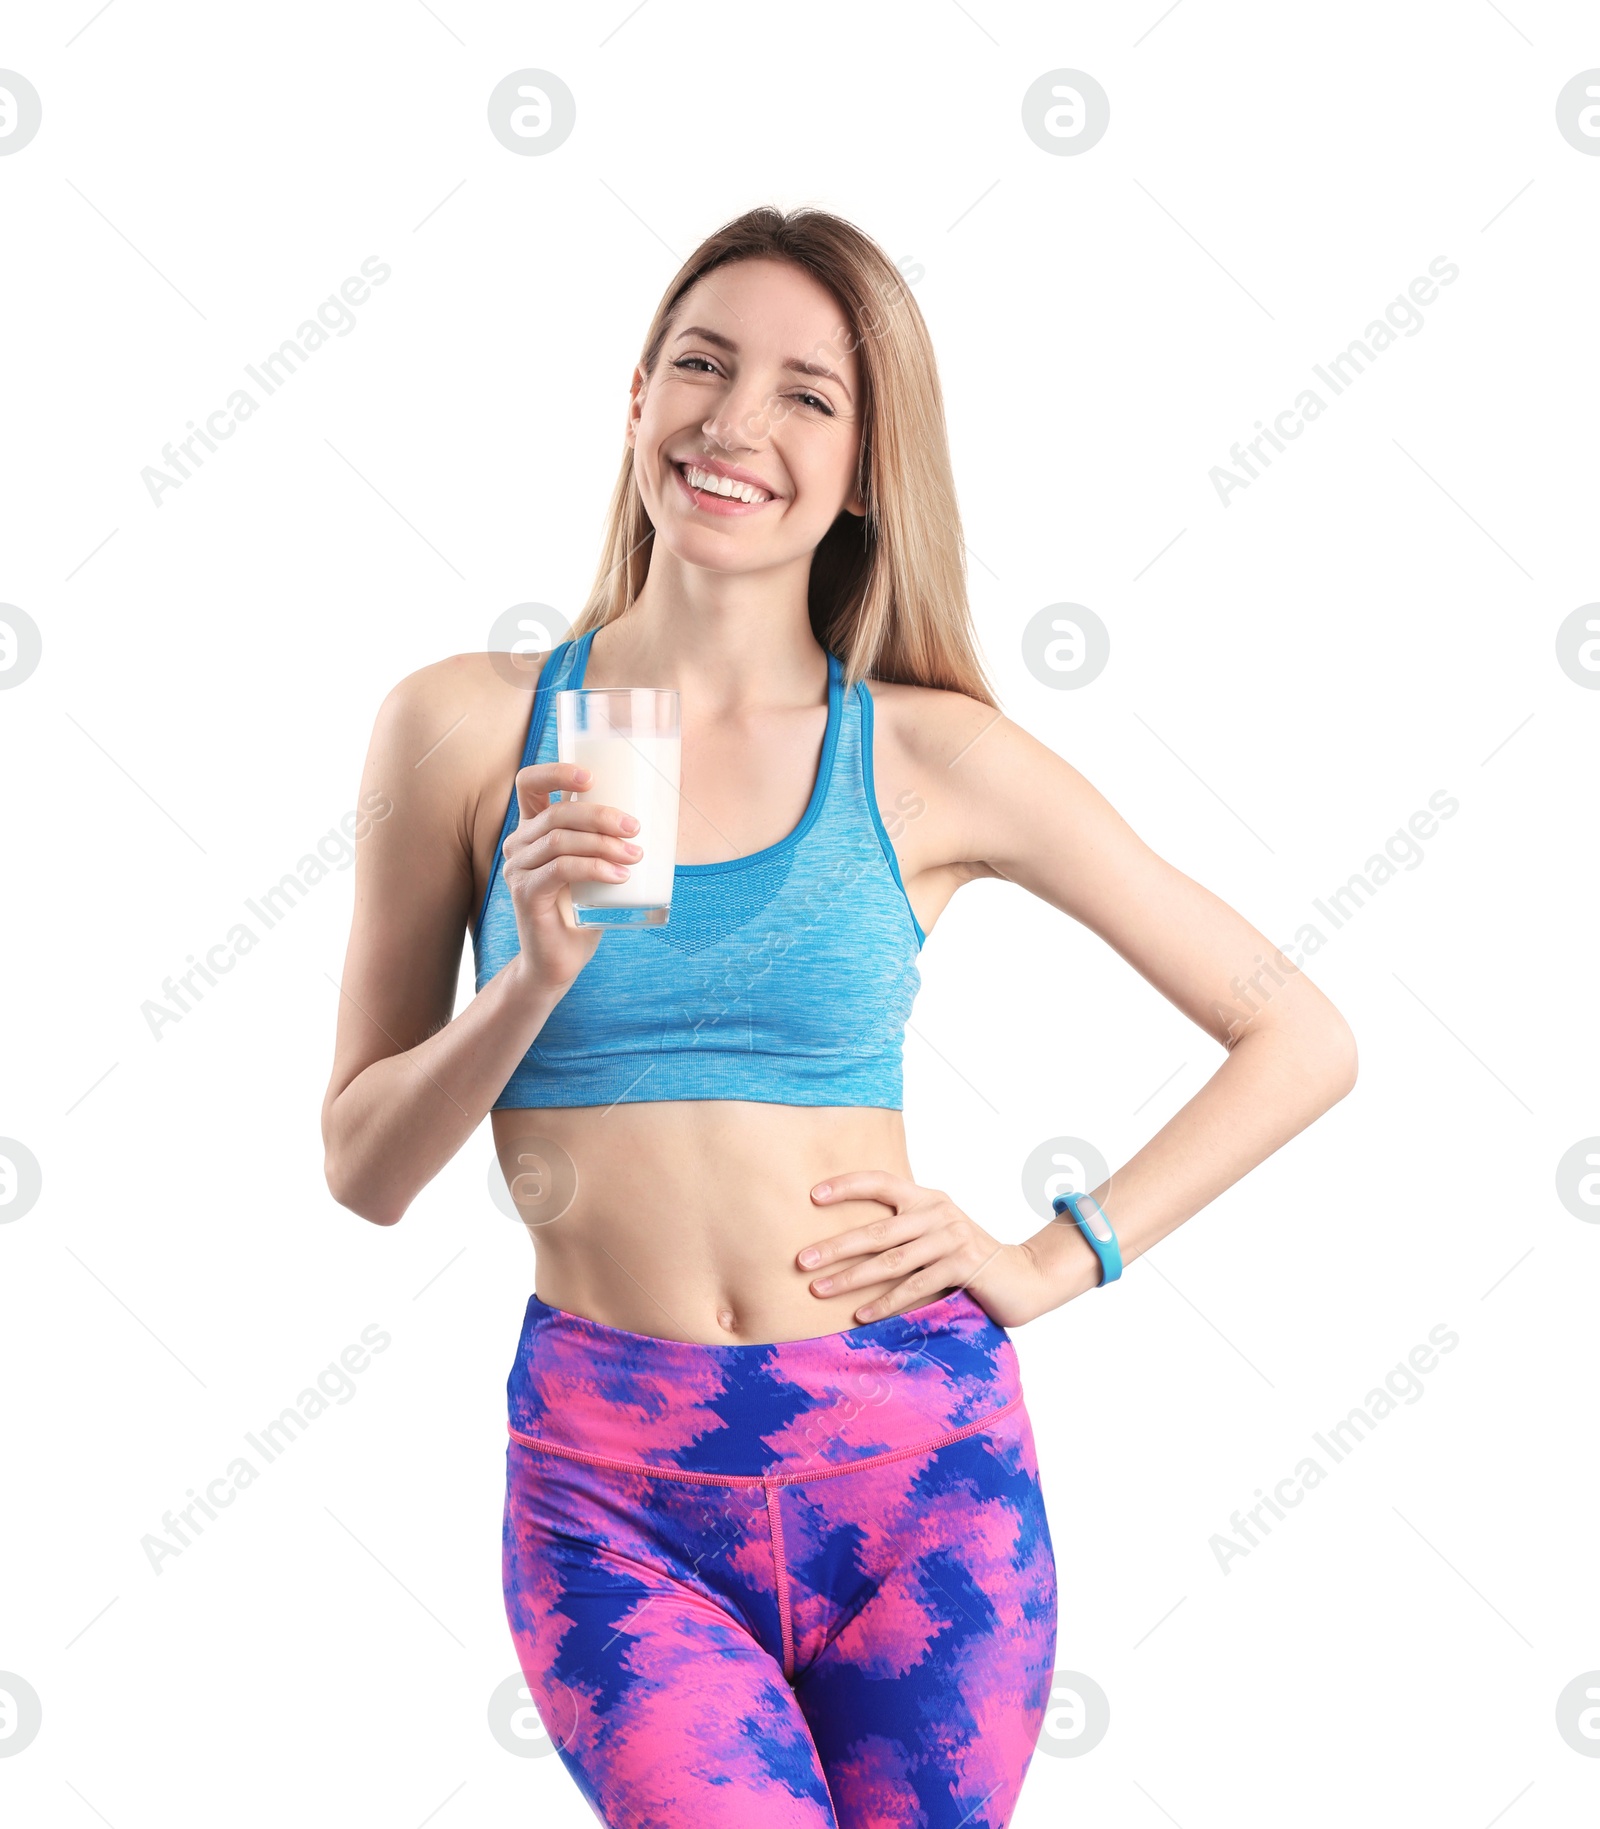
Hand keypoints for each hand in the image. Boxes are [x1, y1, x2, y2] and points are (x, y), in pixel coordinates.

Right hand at [503, 761, 641, 993]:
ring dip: (604, 844)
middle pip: (556, 813)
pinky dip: (595, 868)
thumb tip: (660, 808)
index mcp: (532, 828)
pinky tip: (620, 876)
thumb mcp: (595, 865)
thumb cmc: (582, 909)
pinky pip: (561, 869)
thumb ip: (609, 837)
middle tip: (635, 827)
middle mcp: (519, 844)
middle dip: (600, 815)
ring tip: (635, 855)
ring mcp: (518, 869)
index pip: (529, 783)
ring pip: (560, 840)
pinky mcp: (526, 894)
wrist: (559, 960)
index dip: (555, 772)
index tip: (592, 777)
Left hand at [797, 1170, 1056, 1329]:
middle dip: (835, 1246)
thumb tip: (848, 1241)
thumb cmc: (967, 1258)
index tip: (813, 1196)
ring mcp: (951, 1237)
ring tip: (819, 1290)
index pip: (881, 1181)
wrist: (1023, 1276)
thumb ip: (905, 1230)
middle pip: (876, 1229)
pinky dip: (885, 1303)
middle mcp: (938, 1211)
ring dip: (850, 1278)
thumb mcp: (936, 1233)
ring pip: (890, 1261)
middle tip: (801, 1260)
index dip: (847, 1185)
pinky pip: (915, 1286)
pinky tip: (861, 1314)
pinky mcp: (963, 1265)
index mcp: (927, 1197)